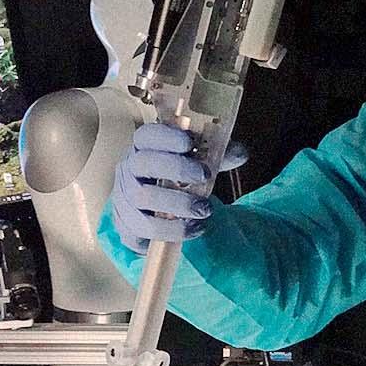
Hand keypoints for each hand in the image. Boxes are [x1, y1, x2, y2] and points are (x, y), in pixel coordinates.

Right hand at [110, 123, 246, 252]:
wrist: (154, 213)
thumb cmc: (174, 180)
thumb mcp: (197, 162)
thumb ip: (218, 155)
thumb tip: (240, 153)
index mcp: (144, 148)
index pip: (147, 135)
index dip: (166, 137)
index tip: (190, 143)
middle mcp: (129, 169)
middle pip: (143, 163)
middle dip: (176, 169)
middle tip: (204, 176)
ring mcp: (124, 198)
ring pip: (142, 198)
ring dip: (177, 204)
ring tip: (204, 210)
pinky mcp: (127, 225)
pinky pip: (143, 229)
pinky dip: (171, 231)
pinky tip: (193, 228)